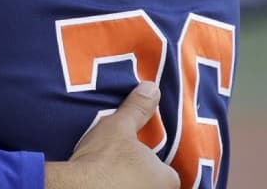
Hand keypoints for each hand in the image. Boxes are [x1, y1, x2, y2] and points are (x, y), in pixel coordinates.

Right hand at [45, 82, 178, 188]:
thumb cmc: (103, 159)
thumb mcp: (118, 127)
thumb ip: (137, 109)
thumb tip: (152, 87)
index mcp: (167, 179)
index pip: (167, 173)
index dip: (151, 165)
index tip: (132, 159)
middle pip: (154, 186)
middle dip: (141, 180)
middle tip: (120, 171)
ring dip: (128, 186)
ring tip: (109, 180)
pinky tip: (99, 186)